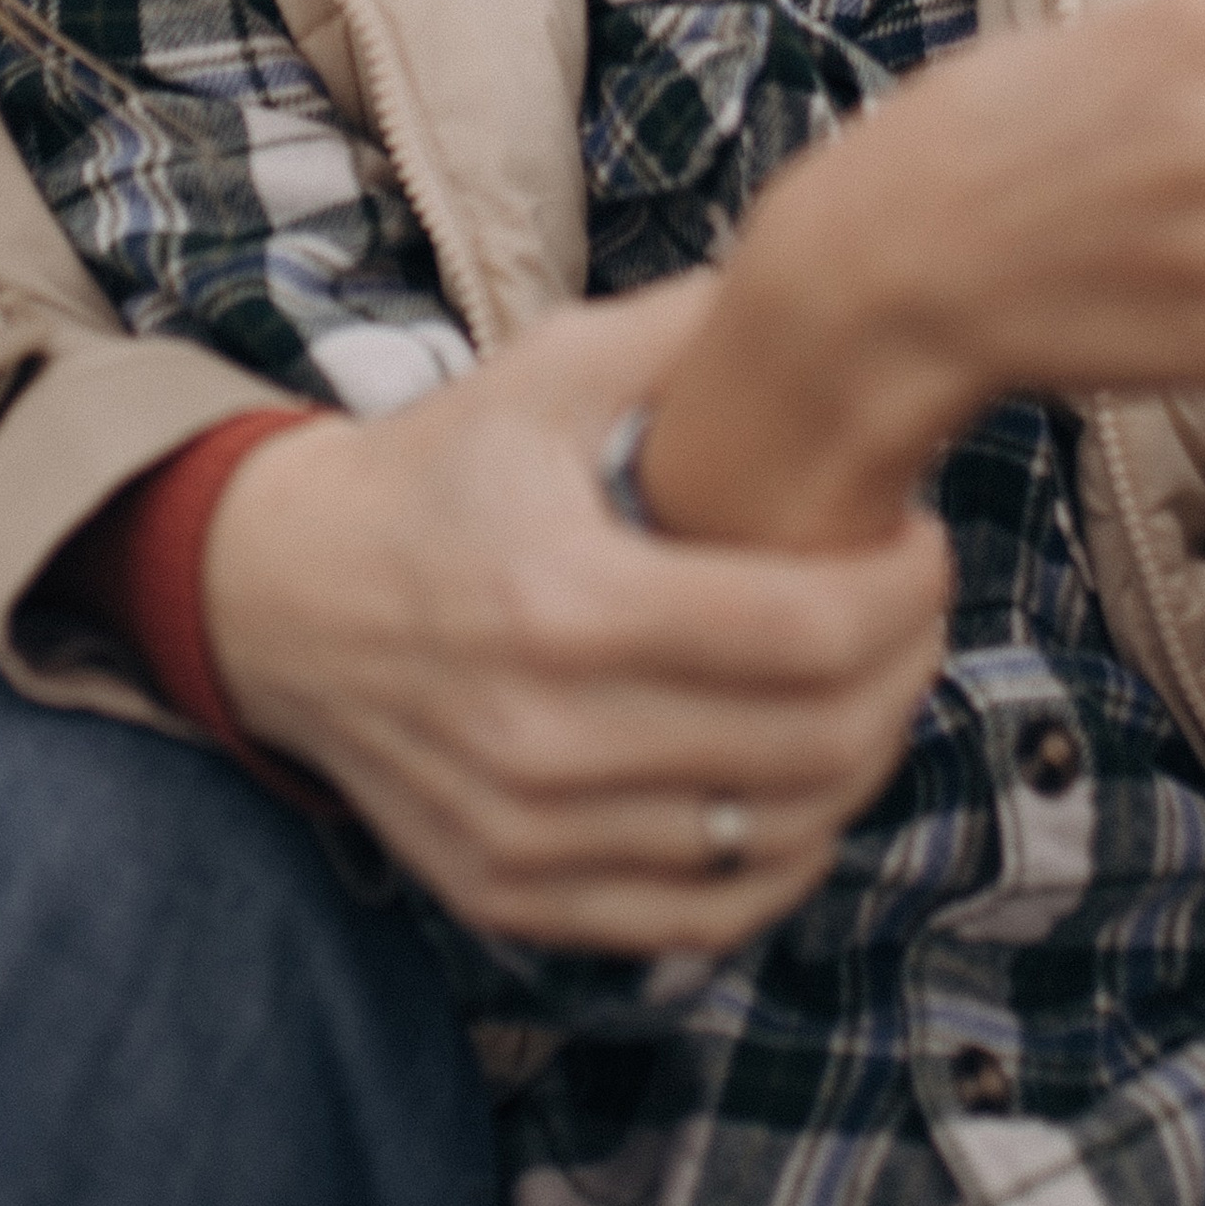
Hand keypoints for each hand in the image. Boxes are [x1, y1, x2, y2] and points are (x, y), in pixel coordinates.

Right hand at [202, 287, 948, 954]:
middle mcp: (544, 736)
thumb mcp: (549, 368)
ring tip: (869, 681)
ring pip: (775, 836)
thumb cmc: (442, 469)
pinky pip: (705, 914)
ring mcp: (527, 831)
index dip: (907, 593)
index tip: (921, 543)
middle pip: (814, 743)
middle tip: (915, 610)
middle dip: (906, 669)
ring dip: (861, 759)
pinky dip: (782, 855)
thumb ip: (693, 333)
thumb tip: (838, 291)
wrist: (282, 595)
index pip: (809, 633)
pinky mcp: (513, 893)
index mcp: (564, 598)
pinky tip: (801, 781)